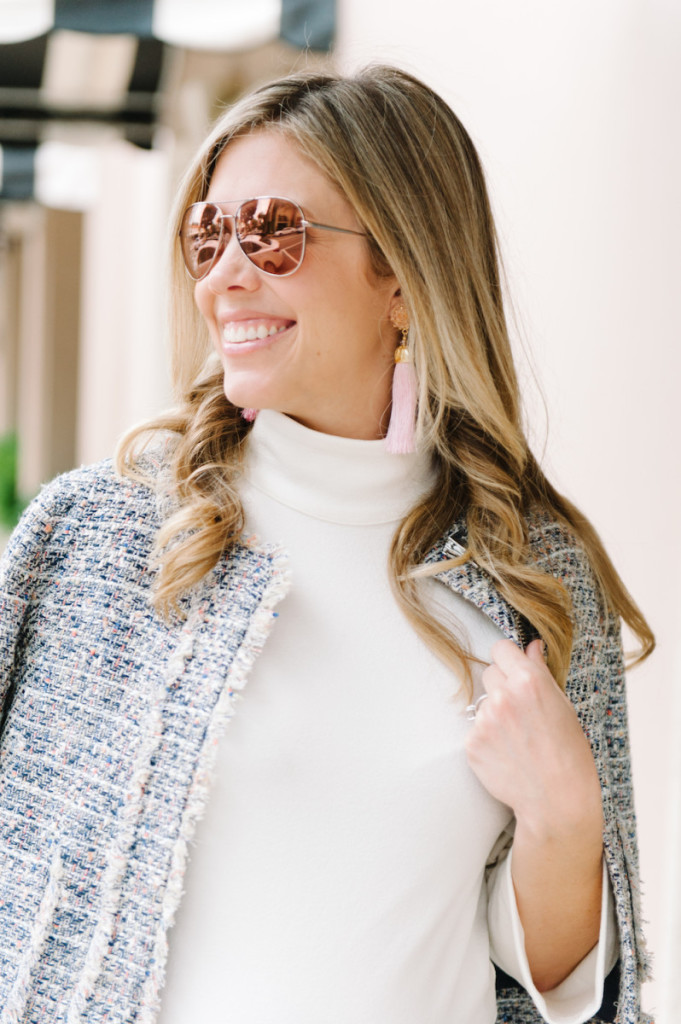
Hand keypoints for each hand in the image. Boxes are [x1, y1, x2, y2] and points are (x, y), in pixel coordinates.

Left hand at [464, 638, 602, 841]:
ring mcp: (484, 720)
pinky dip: (487, 739)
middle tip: (521, 712)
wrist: (557, 800)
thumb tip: (531, 645)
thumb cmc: (569, 753)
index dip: (509, 659)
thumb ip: (541, 672)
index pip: (501, 648)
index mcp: (529, 681)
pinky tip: (507, 754)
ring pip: (482, 703)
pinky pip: (475, 730)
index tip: (514, 669)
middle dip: (502, 686)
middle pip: (489, 673)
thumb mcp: (563, 706)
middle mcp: (503, 696)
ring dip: (495, 714)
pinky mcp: (472, 743)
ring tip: (517, 738)